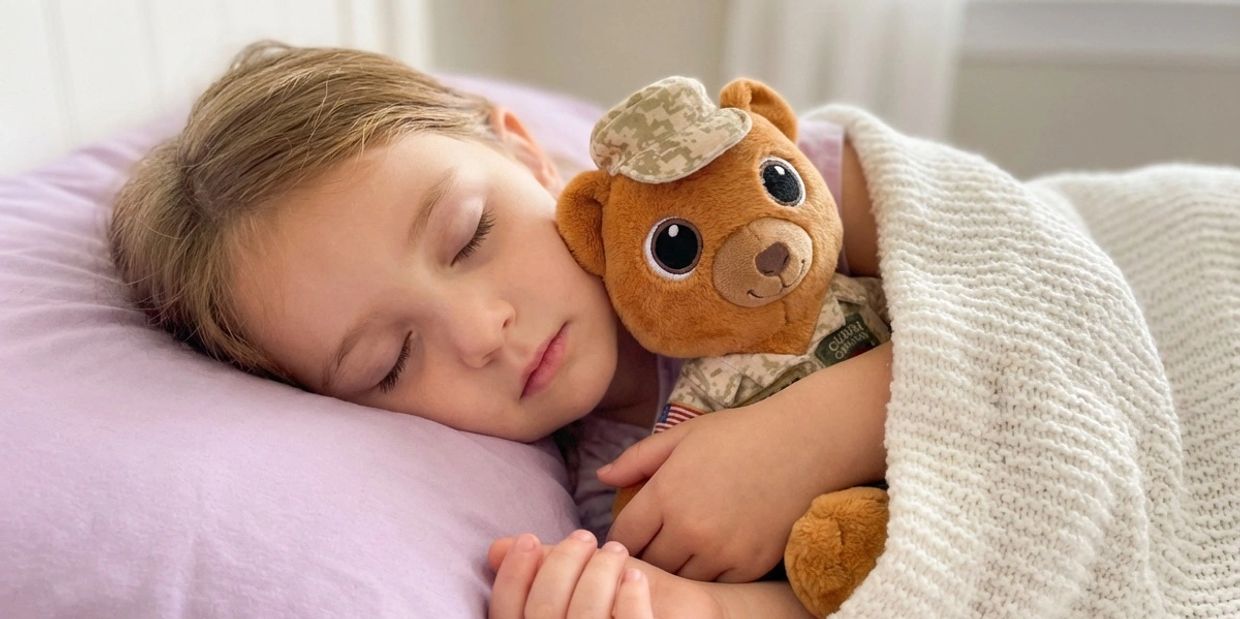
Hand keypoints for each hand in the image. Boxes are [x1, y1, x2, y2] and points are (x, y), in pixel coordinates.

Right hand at [487, 531, 723, 618]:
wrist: (682, 618)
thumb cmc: (619, 600)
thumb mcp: (575, 581)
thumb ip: (539, 568)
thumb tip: (496, 548)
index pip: (506, 611)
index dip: (514, 574)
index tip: (529, 538)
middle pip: (544, 610)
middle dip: (562, 564)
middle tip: (585, 536)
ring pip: (584, 615)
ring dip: (599, 573)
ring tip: (616, 552)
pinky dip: (628, 597)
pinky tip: (636, 579)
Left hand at [597, 401, 826, 582]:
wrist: (804, 444)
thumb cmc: (740, 434)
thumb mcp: (683, 435)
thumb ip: (638, 458)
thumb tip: (602, 476)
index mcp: (666, 493)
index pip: (624, 537)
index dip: (620, 540)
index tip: (628, 537)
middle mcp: (689, 528)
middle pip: (649, 565)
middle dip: (646, 557)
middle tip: (654, 546)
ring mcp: (721, 551)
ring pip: (681, 580)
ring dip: (678, 569)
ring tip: (682, 552)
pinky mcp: (750, 566)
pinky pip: (716, 586)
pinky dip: (710, 575)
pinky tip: (713, 556)